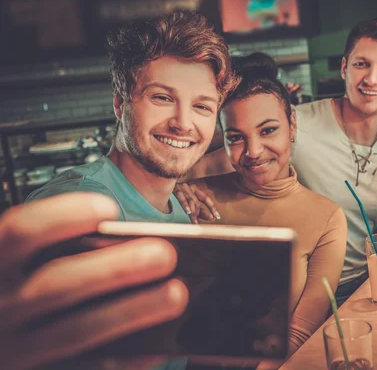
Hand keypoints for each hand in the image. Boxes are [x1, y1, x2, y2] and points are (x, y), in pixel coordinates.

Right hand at [0, 193, 188, 369]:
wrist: (2, 343)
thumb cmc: (21, 290)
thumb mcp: (23, 265)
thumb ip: (59, 251)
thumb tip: (133, 239)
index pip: (19, 232)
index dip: (62, 216)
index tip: (107, 206)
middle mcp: (1, 307)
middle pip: (55, 284)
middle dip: (115, 268)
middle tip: (165, 255)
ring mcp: (19, 350)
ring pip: (76, 331)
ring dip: (132, 311)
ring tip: (176, 294)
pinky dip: (124, 359)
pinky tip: (156, 344)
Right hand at [173, 182, 219, 223]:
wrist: (159, 184)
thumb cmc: (173, 196)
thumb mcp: (187, 202)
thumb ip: (199, 210)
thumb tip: (213, 218)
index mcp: (193, 189)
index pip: (205, 198)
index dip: (211, 207)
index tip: (217, 217)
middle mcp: (188, 187)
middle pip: (197, 201)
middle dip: (200, 213)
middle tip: (198, 223)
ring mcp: (182, 188)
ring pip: (191, 201)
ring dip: (193, 212)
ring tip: (194, 222)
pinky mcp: (174, 189)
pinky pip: (181, 197)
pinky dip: (185, 204)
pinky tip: (188, 211)